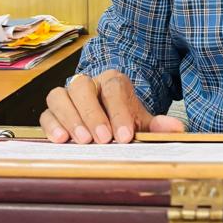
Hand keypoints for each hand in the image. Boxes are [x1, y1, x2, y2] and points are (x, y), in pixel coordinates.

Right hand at [41, 70, 184, 143]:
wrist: (109, 126)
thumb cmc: (124, 122)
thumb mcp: (142, 124)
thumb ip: (158, 126)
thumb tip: (176, 128)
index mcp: (112, 81)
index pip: (113, 88)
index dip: (118, 111)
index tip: (124, 136)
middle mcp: (87, 84)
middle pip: (82, 87)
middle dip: (92, 114)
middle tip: (102, 139)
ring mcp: (67, 96)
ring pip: (60, 96)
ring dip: (70, 118)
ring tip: (82, 141)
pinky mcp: (53, 111)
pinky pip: (46, 113)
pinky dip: (51, 125)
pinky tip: (60, 139)